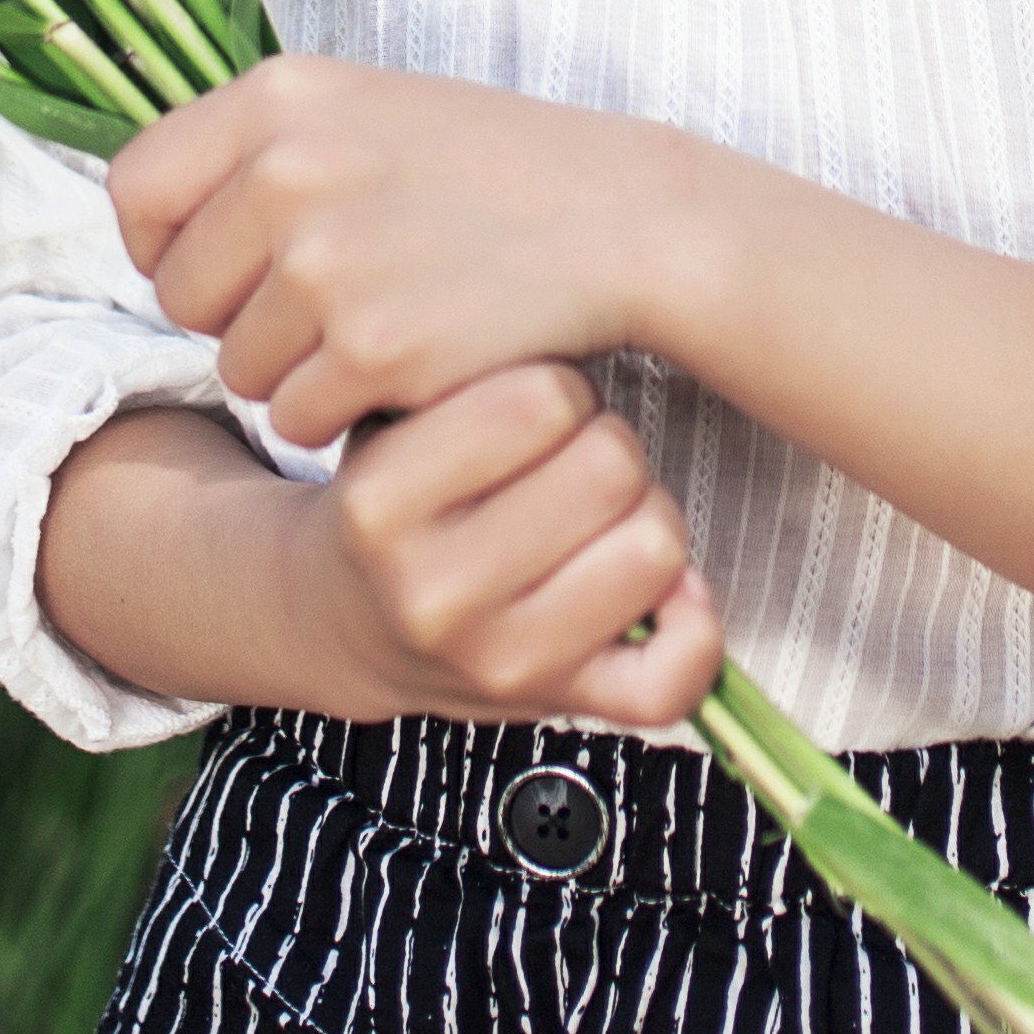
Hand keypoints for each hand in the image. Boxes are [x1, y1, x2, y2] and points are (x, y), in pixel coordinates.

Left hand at [113, 51, 668, 444]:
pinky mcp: (372, 349)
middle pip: (181, 297)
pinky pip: (298, 419)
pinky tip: (414, 364)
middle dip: (240, 318)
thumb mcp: (364, 108)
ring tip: (386, 322)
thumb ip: (256, 148)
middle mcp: (286, 170)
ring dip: (299, 372)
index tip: (223, 264)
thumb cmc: (489, 168)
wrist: (623, 218)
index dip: (166, 243)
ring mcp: (327, 263)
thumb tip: (142, 220)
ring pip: (241, 370)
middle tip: (331, 302)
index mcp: (278, 97)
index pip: (135, 191)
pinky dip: (347, 413)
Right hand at [287, 363, 722, 727]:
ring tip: (598, 516)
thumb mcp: (388, 414)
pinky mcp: (556, 706)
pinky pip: (670, 681)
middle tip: (568, 460)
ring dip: (645, 516)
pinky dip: (693, 630)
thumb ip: (459, 366)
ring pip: (657, 549)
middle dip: (603, 444)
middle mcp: (434, 593)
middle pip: (611, 466)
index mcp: (382, 503)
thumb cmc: (392, 495)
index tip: (532, 406)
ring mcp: (498, 661)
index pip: (539, 399)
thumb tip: (575, 326)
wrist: (340, 620)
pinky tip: (666, 591)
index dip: (556, 386)